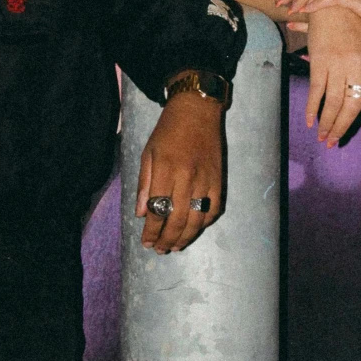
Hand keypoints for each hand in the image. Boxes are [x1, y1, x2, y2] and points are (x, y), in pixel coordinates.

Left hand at [136, 92, 224, 253]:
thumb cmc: (168, 130)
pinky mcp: (219, 179)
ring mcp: (206, 179)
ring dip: (186, 237)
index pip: (158, 209)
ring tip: (176, 246)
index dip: (152, 230)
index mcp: (166, 170)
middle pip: (177, 219)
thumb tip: (142, 213)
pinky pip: (214, 208)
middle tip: (160, 250)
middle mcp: (187, 177)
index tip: (146, 242)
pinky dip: (205, 222)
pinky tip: (194, 228)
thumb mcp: (148, 153)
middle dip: (167, 239)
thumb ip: (145, 184)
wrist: (197, 110)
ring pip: (197, 218)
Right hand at [298, 5, 360, 148]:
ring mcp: (339, 64)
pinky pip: (316, 92)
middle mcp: (359, 67)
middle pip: (353, 107)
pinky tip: (309, 120)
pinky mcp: (320, 61)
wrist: (334, 3)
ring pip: (334, 103)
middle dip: (343, 129)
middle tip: (334, 143)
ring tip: (322, 137)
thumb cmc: (353, 29)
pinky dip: (312, 109)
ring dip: (327, 124)